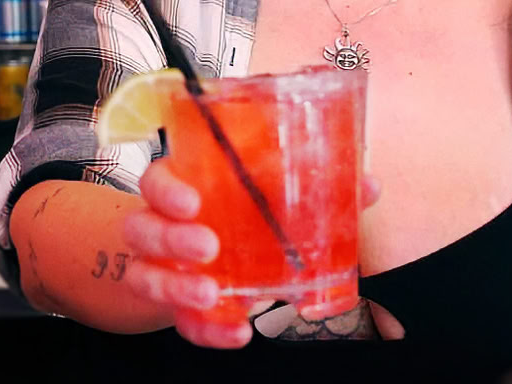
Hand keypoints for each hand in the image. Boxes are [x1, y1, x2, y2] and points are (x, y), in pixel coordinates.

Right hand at [123, 159, 380, 348]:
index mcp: (184, 187)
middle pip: (142, 226)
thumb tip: (368, 184)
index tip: (192, 201)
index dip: (167, 190)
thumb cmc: (241, 215)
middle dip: (172, 238)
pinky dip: (206, 329)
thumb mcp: (272, 196)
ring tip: (214, 294)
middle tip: (209, 246)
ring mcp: (161, 267)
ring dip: (177, 286)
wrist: (207, 256)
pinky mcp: (172, 305)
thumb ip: (318, 187)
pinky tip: (237, 331)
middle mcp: (162, 225)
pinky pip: (179, 321)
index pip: (157, 180)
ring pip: (145, 275)